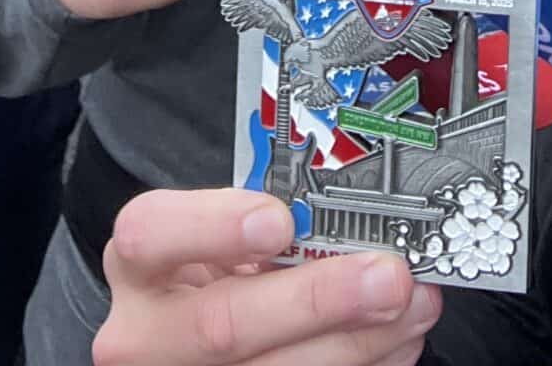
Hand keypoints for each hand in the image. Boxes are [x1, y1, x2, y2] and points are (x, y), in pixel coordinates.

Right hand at [95, 192, 440, 365]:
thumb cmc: (214, 269)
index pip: (151, 235)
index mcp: (140, 263)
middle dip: (318, 300)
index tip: (280, 219)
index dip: (215, 227)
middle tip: (386, 276)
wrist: (188, 341)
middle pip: (224, 325)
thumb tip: (348, 209)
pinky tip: (394, 342)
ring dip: (358, 341)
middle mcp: (147, 333)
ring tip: (412, 304)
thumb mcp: (219, 232)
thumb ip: (264, 219)